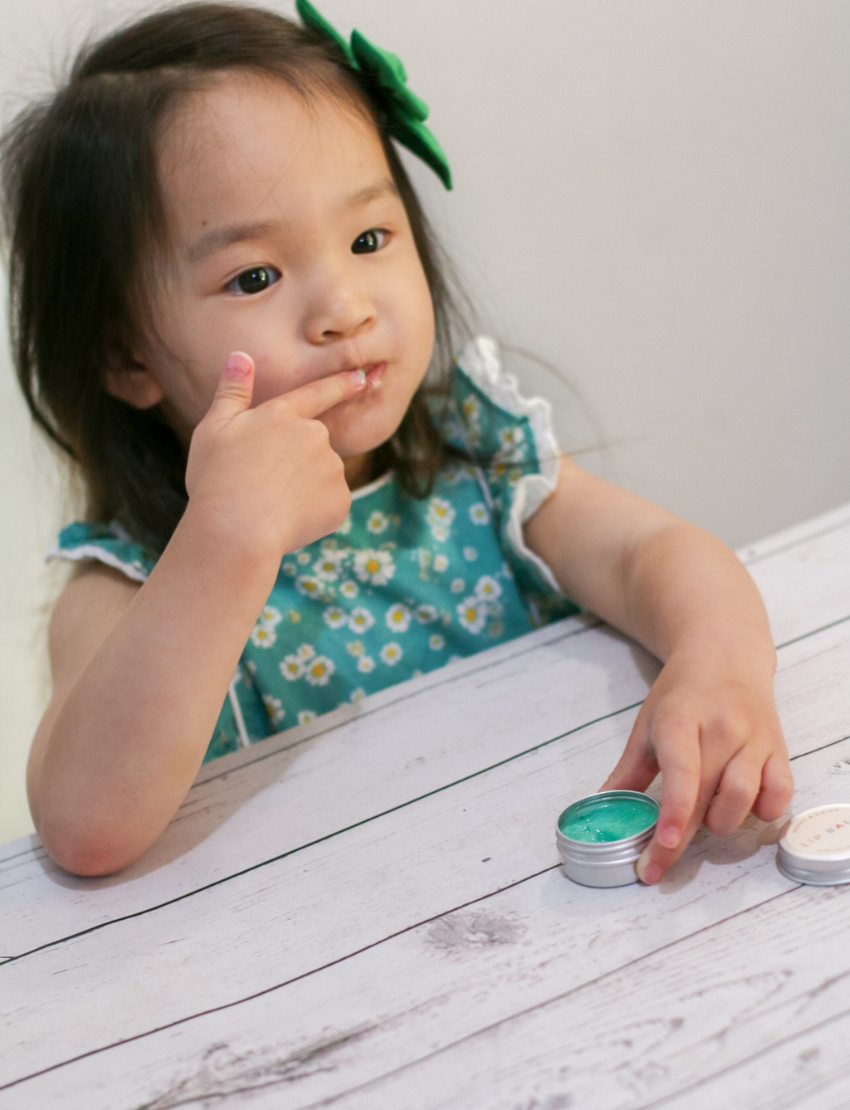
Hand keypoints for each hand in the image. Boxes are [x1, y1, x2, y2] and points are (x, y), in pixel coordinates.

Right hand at [186, 352, 367, 555]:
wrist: (235, 530)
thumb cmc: (216, 479)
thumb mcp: (213, 429)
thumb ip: (232, 392)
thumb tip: (241, 356)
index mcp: (283, 414)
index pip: (319, 393)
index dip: (343, 384)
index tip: (364, 377)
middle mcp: (314, 435)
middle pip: (313, 445)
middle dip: (295, 461)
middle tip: (261, 483)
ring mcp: (331, 468)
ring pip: (321, 476)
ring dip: (303, 488)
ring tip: (270, 504)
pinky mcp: (340, 501)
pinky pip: (328, 504)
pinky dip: (312, 512)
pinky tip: (287, 520)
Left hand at [601, 644, 793, 883]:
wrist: (725, 656)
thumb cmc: (681, 695)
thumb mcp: (647, 726)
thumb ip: (628, 771)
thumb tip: (603, 807)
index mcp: (681, 720)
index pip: (681, 771)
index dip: (675, 812)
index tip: (663, 845)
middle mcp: (722, 729)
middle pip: (707, 795)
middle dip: (683, 837)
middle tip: (658, 864)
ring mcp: (754, 739)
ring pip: (745, 798)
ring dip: (721, 821)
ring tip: (704, 815)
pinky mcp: (780, 749)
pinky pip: (779, 794)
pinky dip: (762, 811)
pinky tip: (743, 806)